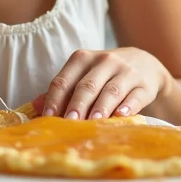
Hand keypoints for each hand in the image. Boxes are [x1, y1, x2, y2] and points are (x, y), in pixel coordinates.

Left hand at [40, 47, 171, 119]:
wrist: (144, 63)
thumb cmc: (104, 74)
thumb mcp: (83, 75)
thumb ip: (62, 90)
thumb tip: (35, 106)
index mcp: (82, 58)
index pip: (64, 80)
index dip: (55, 99)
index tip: (49, 117)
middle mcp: (104, 61)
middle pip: (87, 85)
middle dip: (77, 105)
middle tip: (70, 122)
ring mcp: (125, 71)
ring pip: (111, 90)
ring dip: (101, 107)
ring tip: (93, 123)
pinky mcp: (144, 84)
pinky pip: (135, 96)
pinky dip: (128, 106)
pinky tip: (121, 116)